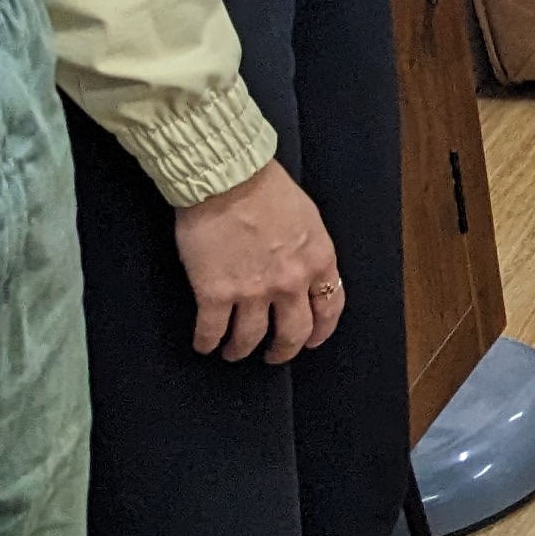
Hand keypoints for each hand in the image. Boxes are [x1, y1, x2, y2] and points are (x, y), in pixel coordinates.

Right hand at [174, 158, 343, 361]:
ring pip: (250, 338)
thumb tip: (305, 269)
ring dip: (241, 350)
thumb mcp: (308, 219)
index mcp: (318, 260)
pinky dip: (207, 342)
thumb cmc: (266, 189)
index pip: (330, 307)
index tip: (312, 340)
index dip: (321, 330)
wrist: (227, 179)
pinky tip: (204, 344)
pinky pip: (212, 331)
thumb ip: (309, 250)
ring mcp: (253, 292)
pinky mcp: (215, 295)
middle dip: (283, 350)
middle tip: (274, 355)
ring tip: (233, 352)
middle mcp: (291, 283)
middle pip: (294, 333)